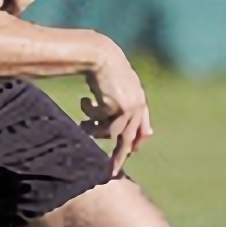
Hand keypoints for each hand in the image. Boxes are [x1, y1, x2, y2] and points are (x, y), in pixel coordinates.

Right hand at [82, 40, 151, 173]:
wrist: (101, 56)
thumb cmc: (109, 70)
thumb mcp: (123, 89)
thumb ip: (129, 107)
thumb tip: (135, 131)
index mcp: (141, 103)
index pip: (142, 131)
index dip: (135, 144)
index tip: (127, 154)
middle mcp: (138, 107)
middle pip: (129, 139)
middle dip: (119, 156)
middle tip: (111, 170)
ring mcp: (127, 107)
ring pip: (109, 132)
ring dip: (93, 130)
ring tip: (82, 125)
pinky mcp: (114, 106)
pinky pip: (98, 121)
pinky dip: (88, 114)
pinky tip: (83, 103)